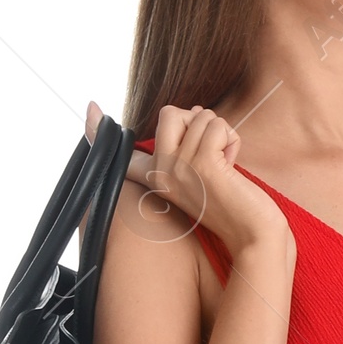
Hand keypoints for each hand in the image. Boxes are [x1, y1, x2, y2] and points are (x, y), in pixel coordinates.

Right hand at [86, 99, 291, 261]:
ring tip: (225, 166)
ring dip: (222, 134)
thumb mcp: (198, 176)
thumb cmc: (231, 204)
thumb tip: (191, 109)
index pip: (122, 153)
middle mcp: (161, 174)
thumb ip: (185, 148)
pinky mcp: (204, 166)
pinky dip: (232, 140)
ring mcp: (180, 170)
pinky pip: (217, 126)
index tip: (89, 109)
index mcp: (155, 179)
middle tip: (211, 155)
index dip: (96, 129)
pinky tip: (233, 166)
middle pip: (170, 112)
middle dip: (199, 122)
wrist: (253, 234)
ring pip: (201, 116)